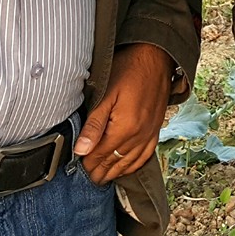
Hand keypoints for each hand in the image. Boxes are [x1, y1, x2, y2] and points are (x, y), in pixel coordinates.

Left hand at [75, 43, 175, 183]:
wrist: (156, 56)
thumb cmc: (128, 69)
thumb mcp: (105, 93)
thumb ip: (94, 124)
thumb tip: (82, 150)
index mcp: (125, 128)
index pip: (101, 154)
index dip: (88, 164)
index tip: (78, 170)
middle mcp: (139, 135)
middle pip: (115, 161)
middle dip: (100, 172)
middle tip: (88, 180)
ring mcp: (150, 133)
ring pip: (130, 161)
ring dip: (116, 172)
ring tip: (103, 178)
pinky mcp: (156, 128)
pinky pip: (146, 154)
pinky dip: (135, 164)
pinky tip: (127, 167)